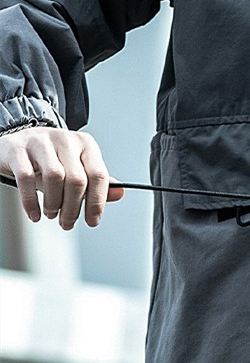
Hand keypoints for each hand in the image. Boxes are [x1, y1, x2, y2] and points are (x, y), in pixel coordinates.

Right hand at [0, 127, 123, 228]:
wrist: (18, 141)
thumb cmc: (51, 158)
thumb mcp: (76, 166)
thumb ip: (96, 181)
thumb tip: (119, 193)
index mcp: (85, 144)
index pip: (98, 174)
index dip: (97, 201)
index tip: (93, 220)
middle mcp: (66, 140)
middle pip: (77, 179)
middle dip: (73, 207)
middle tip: (67, 222)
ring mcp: (41, 143)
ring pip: (55, 177)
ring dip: (54, 203)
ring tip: (52, 213)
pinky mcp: (18, 150)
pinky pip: (26, 178)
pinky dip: (31, 201)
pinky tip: (35, 214)